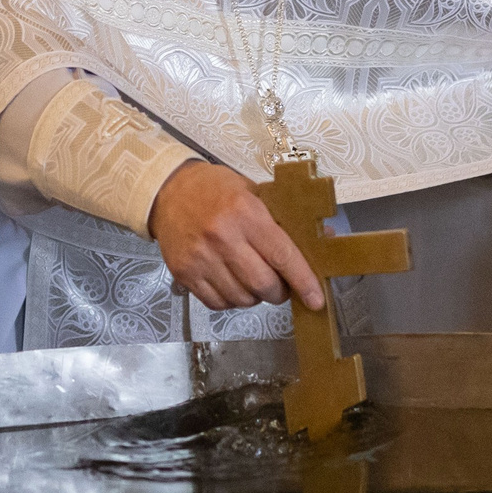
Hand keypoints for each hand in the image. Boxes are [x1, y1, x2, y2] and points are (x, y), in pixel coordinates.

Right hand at [146, 161, 322, 312]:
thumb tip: (323, 239)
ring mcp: (201, 257)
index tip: (315, 299)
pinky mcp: (184, 273)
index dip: (303, 281)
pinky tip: (232, 284)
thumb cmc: (214, 189)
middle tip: (281, 287)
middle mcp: (222, 236)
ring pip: (241, 298)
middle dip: (279, 293)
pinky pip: (217, 303)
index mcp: (245, 213)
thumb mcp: (254, 192)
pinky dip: (232, 300)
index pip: (282, 255)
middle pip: (263, 284)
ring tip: (253, 282)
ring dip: (255, 297)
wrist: (168, 191)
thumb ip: (285, 218)